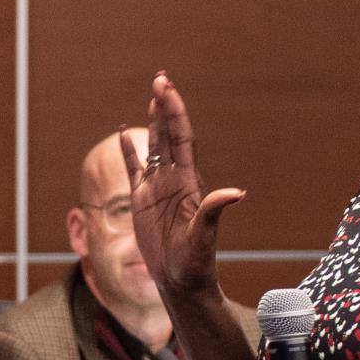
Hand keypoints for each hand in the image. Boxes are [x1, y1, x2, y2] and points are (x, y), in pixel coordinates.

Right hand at [120, 72, 245, 300]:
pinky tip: (123, 133)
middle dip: (165, 106)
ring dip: (152, 122)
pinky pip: (134, 170)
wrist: (181, 281)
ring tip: (152, 95)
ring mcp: (157, 189)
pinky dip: (128, 151)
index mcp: (187, 182)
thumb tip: (237, 193)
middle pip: (168, 135)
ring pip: (154, 147)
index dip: (174, 113)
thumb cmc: (195, 262)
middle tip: (160, 78)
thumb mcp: (205, 237)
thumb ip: (214, 212)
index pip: (181, 138)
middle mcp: (173, 180)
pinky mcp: (142, 201)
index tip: (167, 90)